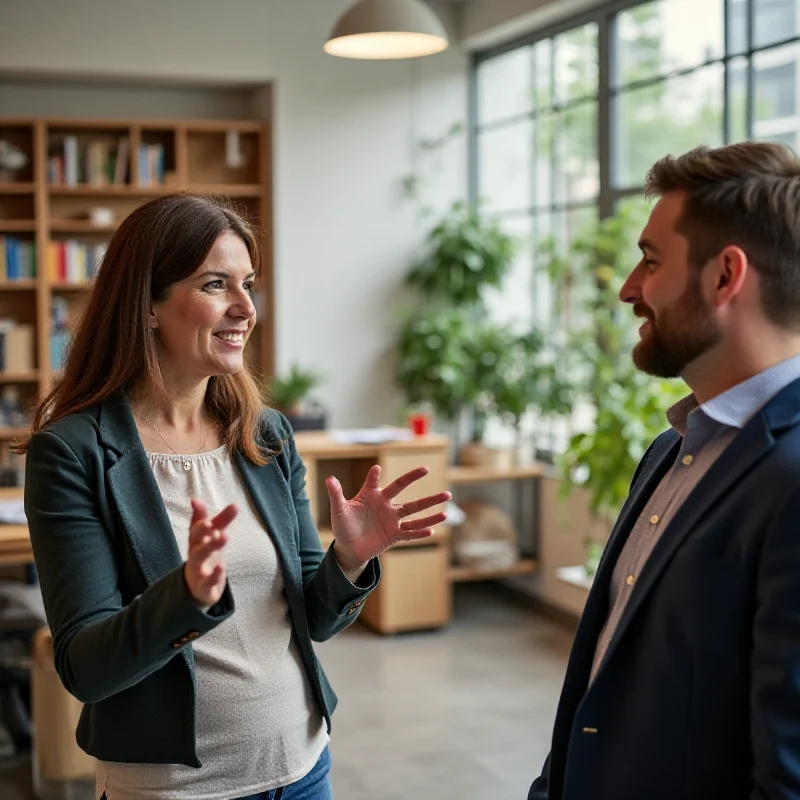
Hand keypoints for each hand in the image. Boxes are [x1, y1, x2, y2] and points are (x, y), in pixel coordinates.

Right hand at [184, 498, 237, 606]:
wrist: (200, 589)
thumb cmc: (208, 557)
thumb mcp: (214, 540)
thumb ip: (218, 519)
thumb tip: (199, 498)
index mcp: (197, 540)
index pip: (197, 524)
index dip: (198, 513)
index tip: (196, 501)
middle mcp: (195, 553)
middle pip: (195, 540)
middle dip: (201, 530)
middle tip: (209, 522)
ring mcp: (198, 570)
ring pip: (198, 558)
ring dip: (210, 547)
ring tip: (224, 536)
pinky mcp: (203, 587)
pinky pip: (207, 582)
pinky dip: (213, 576)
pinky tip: (221, 568)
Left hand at [325, 465, 450, 573]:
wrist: (349, 548)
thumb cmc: (343, 526)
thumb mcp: (339, 510)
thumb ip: (336, 494)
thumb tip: (329, 478)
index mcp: (372, 496)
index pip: (376, 481)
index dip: (374, 476)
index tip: (375, 470)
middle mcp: (386, 505)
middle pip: (403, 491)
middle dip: (414, 480)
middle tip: (426, 468)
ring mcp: (392, 520)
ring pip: (415, 512)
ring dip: (430, 508)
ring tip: (447, 502)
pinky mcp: (395, 535)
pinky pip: (410, 533)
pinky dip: (421, 531)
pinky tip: (433, 528)